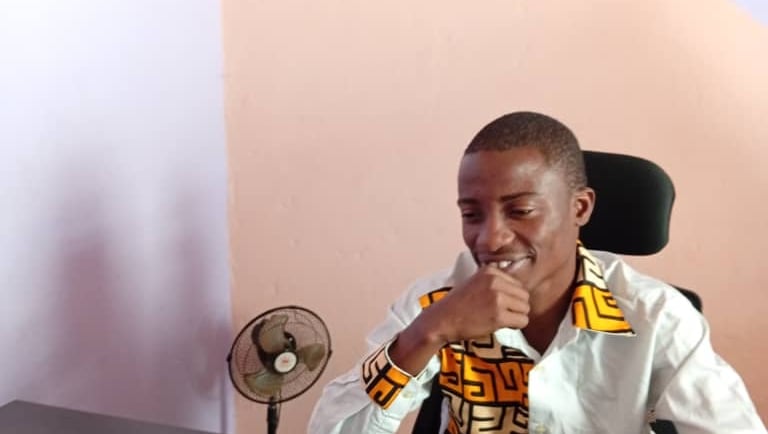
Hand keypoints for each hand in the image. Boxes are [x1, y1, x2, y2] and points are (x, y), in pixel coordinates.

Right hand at [388, 266, 529, 375]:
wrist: (442, 320)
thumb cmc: (458, 304)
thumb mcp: (475, 282)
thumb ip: (495, 281)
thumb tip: (519, 289)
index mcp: (491, 271)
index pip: (518, 284)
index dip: (511, 297)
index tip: (498, 304)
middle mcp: (496, 282)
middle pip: (524, 296)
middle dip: (516, 307)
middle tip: (501, 313)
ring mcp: (498, 298)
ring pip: (525, 309)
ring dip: (516, 316)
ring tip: (499, 319)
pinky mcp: (499, 316)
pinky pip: (522, 321)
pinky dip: (515, 326)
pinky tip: (501, 325)